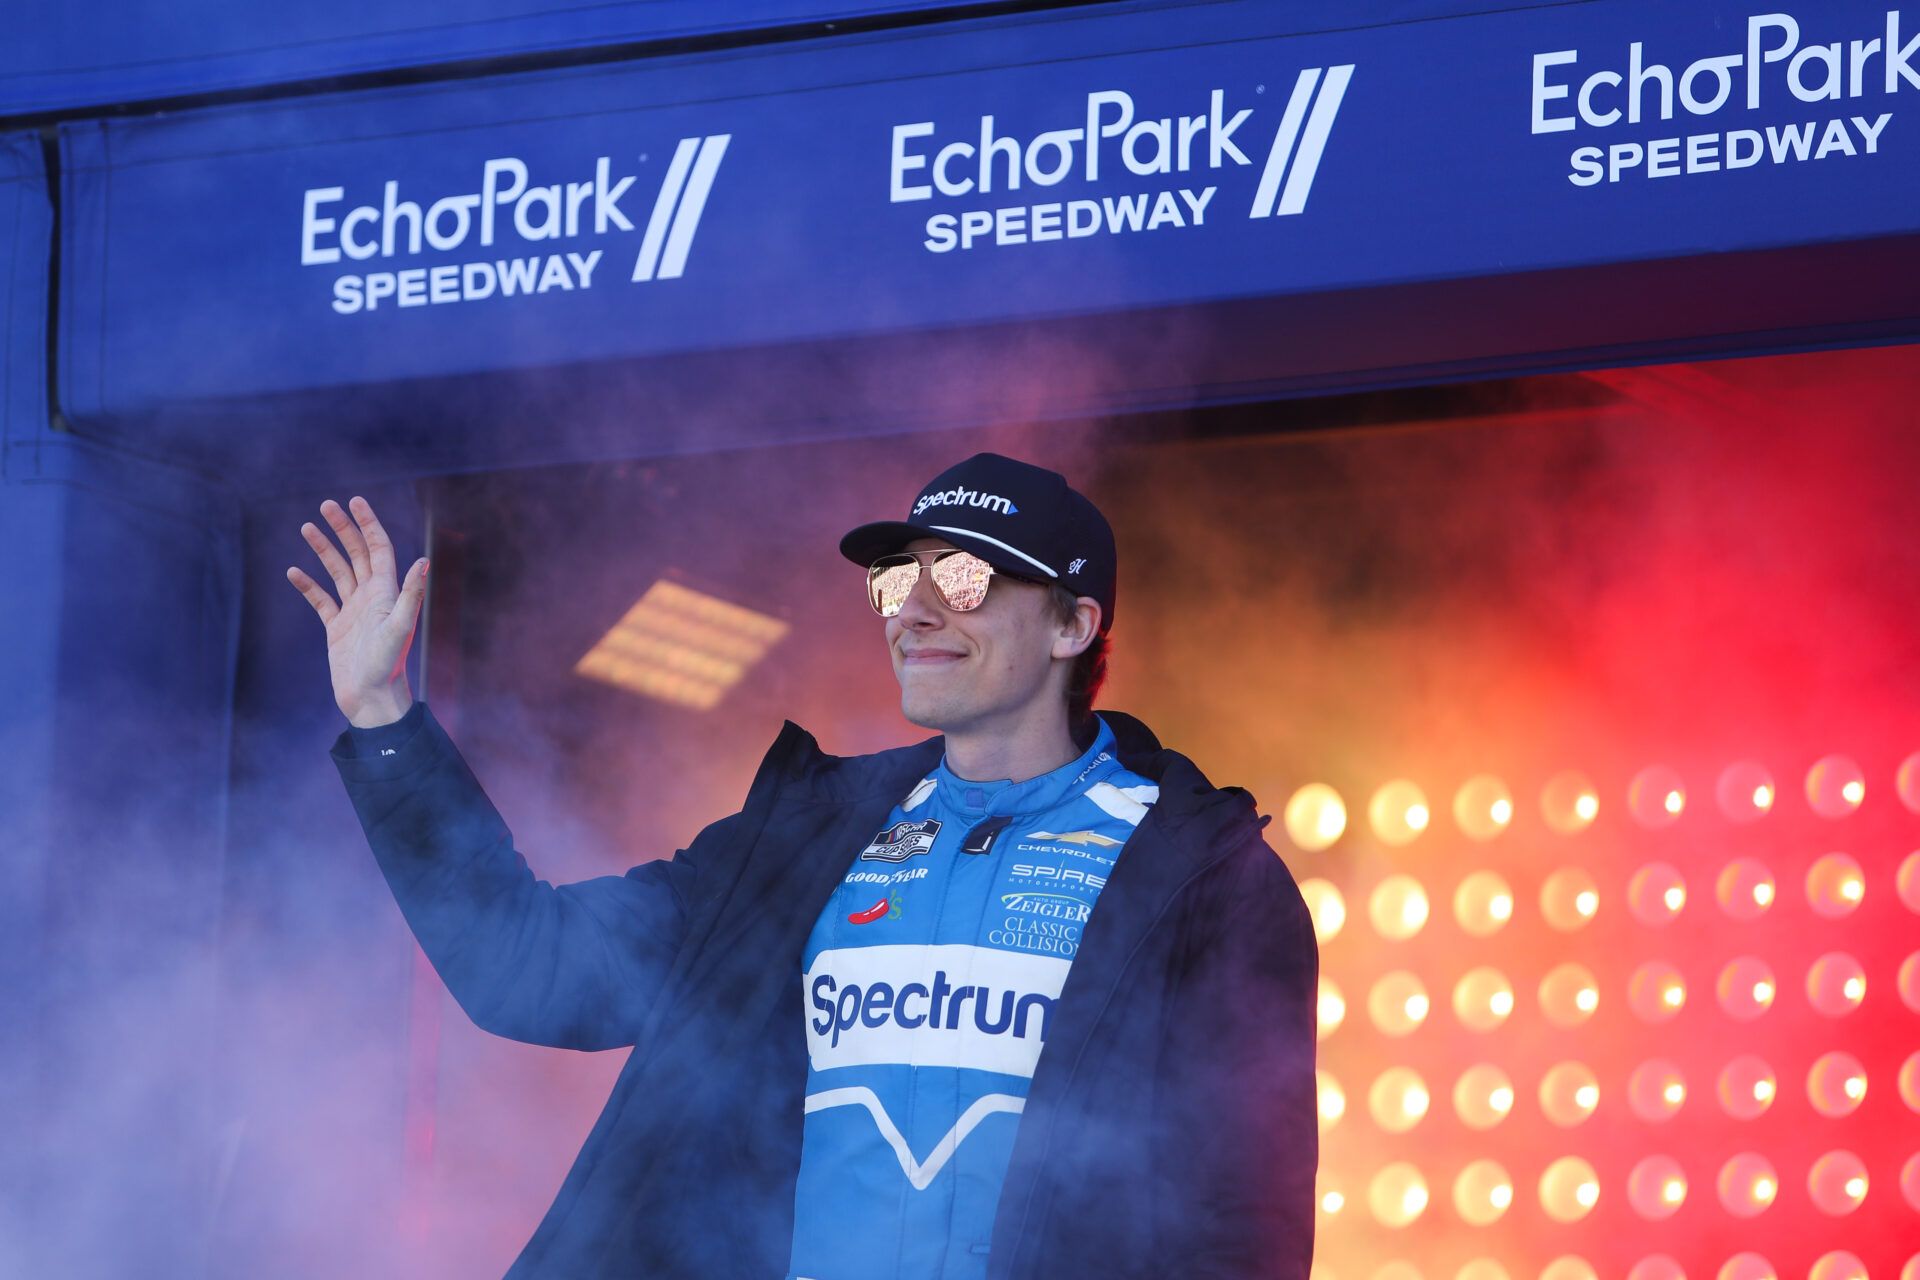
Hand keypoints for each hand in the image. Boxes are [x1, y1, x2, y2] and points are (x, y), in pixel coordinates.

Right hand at [286, 495, 429, 727]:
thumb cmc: (386, 666)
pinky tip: (293, 571)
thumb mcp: (399, 627)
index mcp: (387, 593)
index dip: (368, 524)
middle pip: (357, 554)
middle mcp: (372, 598)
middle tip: (325, 505)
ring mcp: (354, 612)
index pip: (379, 548)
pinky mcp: (337, 629)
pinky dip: (308, 585)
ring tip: (306, 526)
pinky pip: (321, 600)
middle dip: (343, 528)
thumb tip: (424, 562)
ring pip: (338, 572)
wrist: (371, 700)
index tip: (354, 501)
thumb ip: (411, 594)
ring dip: (324, 549)